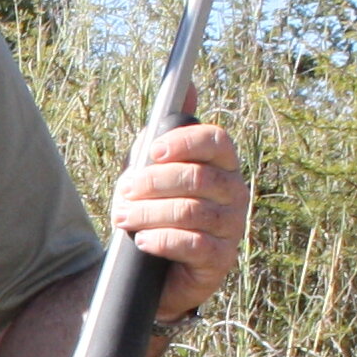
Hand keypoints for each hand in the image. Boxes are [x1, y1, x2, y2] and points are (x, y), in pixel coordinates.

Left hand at [112, 120, 249, 324]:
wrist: (155, 270)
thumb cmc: (156, 213)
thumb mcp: (151, 173)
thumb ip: (161, 136)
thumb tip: (185, 86)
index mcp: (222, 165)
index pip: (216, 141)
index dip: (185, 142)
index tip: (153, 151)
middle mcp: (234, 193)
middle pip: (198, 177)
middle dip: (153, 183)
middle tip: (123, 193)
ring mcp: (232, 227)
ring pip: (192, 211)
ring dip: (149, 213)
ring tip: (122, 217)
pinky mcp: (222, 259)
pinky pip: (195, 244)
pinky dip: (163, 240)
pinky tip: (142, 241)